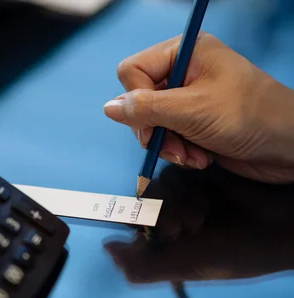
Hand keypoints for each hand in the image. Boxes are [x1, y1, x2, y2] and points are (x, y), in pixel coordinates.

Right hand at [104, 33, 293, 182]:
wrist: (289, 147)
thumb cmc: (249, 117)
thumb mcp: (191, 110)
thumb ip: (145, 109)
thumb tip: (108, 108)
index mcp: (184, 53)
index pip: (132, 71)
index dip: (135, 99)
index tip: (151, 123)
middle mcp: (184, 72)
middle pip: (139, 100)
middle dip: (154, 129)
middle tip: (171, 144)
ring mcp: (189, 99)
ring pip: (151, 123)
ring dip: (168, 145)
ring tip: (191, 154)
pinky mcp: (194, 123)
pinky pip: (167, 137)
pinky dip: (179, 151)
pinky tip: (199, 157)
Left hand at [104, 164, 293, 282]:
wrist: (280, 228)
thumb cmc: (232, 254)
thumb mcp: (184, 267)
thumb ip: (141, 266)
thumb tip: (106, 247)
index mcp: (161, 241)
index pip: (131, 226)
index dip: (140, 226)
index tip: (162, 233)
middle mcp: (168, 215)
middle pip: (142, 202)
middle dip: (163, 215)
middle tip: (191, 227)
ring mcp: (182, 192)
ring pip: (157, 184)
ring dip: (179, 200)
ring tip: (205, 215)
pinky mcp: (195, 173)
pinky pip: (175, 169)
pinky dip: (188, 183)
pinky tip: (210, 197)